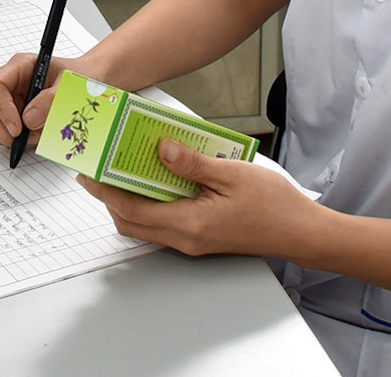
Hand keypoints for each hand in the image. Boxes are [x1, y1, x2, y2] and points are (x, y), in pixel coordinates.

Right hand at [0, 52, 71, 147]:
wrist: (89, 81)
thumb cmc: (79, 76)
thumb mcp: (70, 84)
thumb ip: (51, 100)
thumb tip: (29, 119)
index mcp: (20, 67)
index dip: (2, 109)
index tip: (17, 128)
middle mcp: (11, 84)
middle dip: (0, 129)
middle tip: (20, 140)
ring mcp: (11, 102)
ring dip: (12, 137)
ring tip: (37, 135)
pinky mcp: (15, 118)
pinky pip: (5, 134)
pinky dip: (19, 142)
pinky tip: (37, 136)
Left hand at [77, 141, 319, 257]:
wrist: (302, 232)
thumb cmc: (274, 205)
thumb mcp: (231, 174)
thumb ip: (192, 163)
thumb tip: (160, 148)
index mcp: (189, 224)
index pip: (131, 209)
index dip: (104, 191)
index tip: (88, 172)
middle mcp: (185, 239)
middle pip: (131, 222)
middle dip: (109, 196)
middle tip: (99, 169)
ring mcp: (193, 241)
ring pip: (146, 225)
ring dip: (129, 200)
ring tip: (124, 169)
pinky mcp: (201, 237)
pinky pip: (164, 223)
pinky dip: (151, 204)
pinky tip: (157, 179)